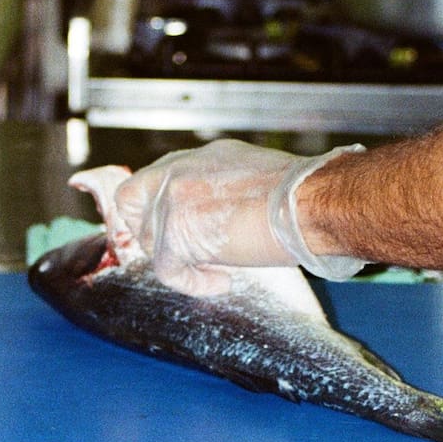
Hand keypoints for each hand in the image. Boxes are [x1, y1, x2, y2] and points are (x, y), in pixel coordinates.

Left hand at [115, 139, 366, 296]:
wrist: (312, 203)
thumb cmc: (302, 197)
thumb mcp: (254, 181)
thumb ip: (224, 193)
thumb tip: (219, 220)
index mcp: (199, 157)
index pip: (152, 179)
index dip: (154, 208)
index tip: (171, 232)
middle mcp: (178, 170)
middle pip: (131, 203)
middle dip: (151, 233)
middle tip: (185, 258)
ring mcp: (171, 200)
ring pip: (149, 241)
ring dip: (181, 261)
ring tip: (220, 269)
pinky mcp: (174, 233)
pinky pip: (167, 271)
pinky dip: (194, 284)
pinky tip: (223, 283)